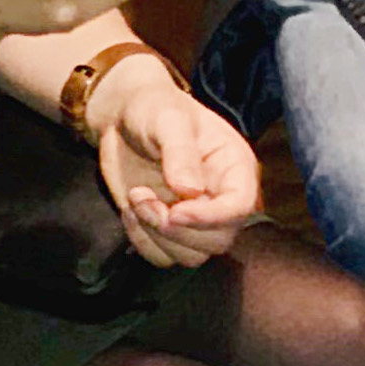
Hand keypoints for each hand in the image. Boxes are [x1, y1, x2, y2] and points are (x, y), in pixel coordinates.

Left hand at [88, 62, 260, 266]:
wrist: (124, 118)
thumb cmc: (154, 108)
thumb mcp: (167, 119)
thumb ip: (180, 152)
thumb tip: (190, 191)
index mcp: (234, 167)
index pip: (240, 207)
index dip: (211, 217)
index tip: (175, 210)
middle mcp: (221, 198)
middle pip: (218, 241)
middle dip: (176, 228)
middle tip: (142, 197)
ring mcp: (196, 218)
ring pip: (191, 255)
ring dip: (155, 235)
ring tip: (136, 198)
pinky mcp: (169, 229)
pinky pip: (163, 257)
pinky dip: (142, 241)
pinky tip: (131, 209)